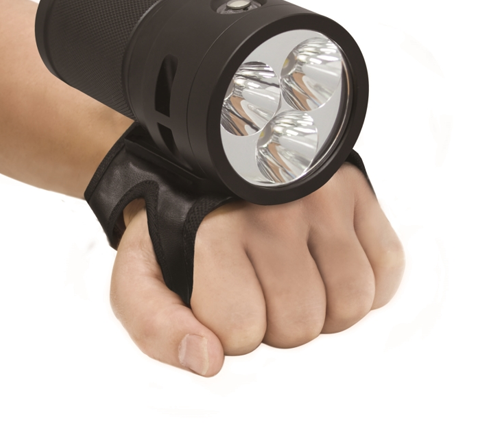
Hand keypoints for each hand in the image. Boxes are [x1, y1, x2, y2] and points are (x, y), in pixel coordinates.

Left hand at [110, 163, 404, 375]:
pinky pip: (388, 268)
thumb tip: (207, 361)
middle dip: (276, 321)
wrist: (206, 169)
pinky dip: (365, 283)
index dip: (229, 328)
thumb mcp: (140, 274)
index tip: (219, 293)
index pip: (240, 333)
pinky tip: (327, 262)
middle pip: (300, 325)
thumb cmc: (180, 227)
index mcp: (212, 231)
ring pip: (349, 304)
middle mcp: (269, 211)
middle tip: (257, 282)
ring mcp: (319, 196)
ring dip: (322, 306)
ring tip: (291, 273)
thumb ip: (154, 326)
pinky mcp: (354, 188)